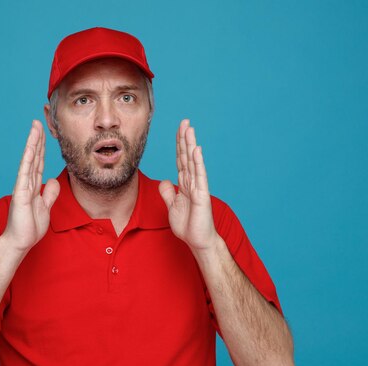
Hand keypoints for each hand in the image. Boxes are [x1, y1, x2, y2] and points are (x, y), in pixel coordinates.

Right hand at [3, 120, 59, 251]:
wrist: (20, 241)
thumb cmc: (29, 227)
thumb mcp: (45, 207)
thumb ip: (50, 193)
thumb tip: (53, 180)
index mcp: (33, 186)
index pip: (38, 162)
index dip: (42, 147)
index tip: (44, 132)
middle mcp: (27, 183)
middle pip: (34, 156)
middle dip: (37, 139)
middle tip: (40, 121)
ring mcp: (23, 187)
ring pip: (29, 160)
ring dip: (32, 143)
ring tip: (35, 127)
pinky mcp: (21, 193)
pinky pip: (25, 173)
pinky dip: (28, 159)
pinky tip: (31, 147)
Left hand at [158, 119, 218, 251]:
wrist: (198, 241)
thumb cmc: (188, 225)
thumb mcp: (172, 206)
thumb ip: (168, 193)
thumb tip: (165, 180)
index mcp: (185, 184)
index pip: (181, 160)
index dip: (179, 145)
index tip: (179, 130)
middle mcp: (192, 182)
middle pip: (187, 156)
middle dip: (185, 139)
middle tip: (185, 121)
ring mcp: (198, 187)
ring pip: (193, 162)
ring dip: (191, 145)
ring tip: (190, 129)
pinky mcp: (202, 195)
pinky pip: (199, 176)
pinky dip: (198, 162)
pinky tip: (197, 149)